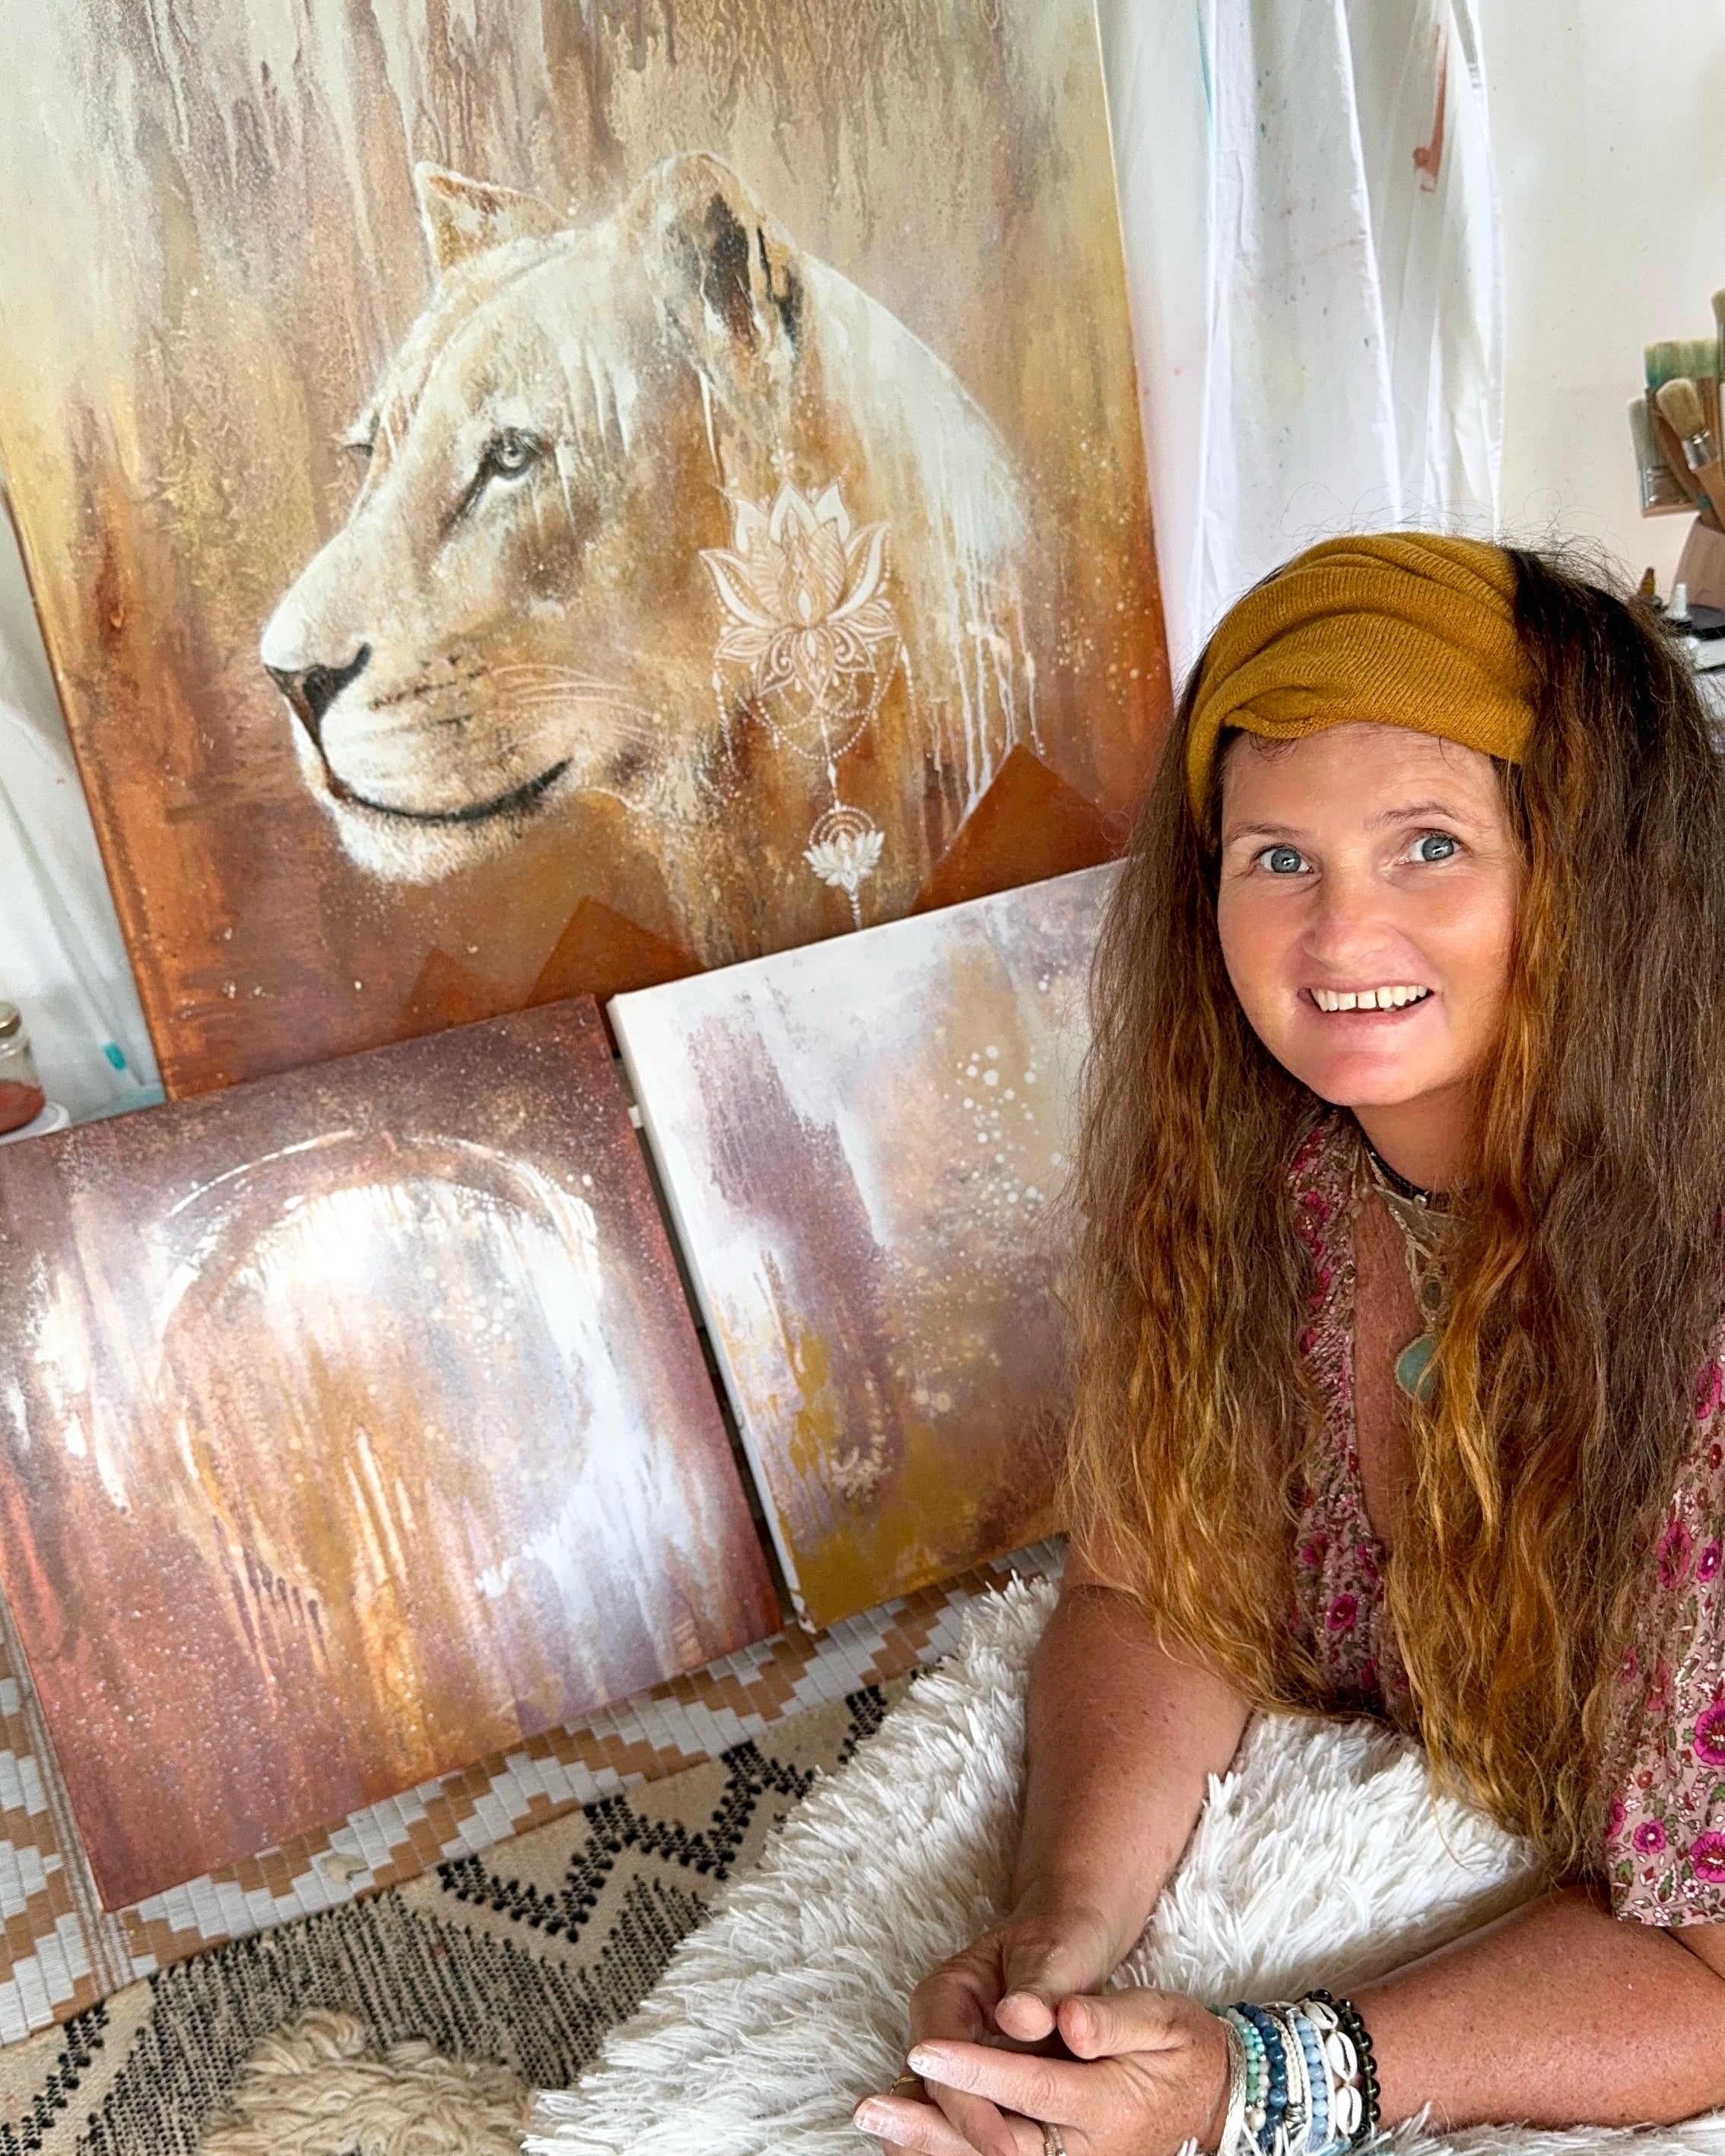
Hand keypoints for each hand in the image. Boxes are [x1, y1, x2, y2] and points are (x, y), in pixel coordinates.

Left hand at [854, 1988, 1231, 2155]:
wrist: (1218, 2096)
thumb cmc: (1184, 2047)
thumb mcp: (1162, 2017)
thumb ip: (1112, 2019)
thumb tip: (1068, 2021)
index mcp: (1107, 2104)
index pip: (1029, 2088)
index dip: (974, 2071)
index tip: (924, 2052)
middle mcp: (1085, 2150)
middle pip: (998, 2143)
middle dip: (932, 2126)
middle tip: (872, 2110)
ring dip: (935, 2147)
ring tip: (878, 2127)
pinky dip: (961, 2151)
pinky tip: (916, 2141)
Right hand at [858, 1905, 1120, 2155]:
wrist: (1067, 1937)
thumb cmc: (1060, 1943)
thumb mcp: (1053, 1956)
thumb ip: (1038, 1988)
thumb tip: (1019, 2018)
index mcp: (946, 1995)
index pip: (944, 2062)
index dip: (970, 2108)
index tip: (1003, 2144)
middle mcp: (943, 2033)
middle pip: (937, 2097)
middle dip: (960, 2138)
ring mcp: (959, 2062)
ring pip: (949, 2114)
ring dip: (965, 2146)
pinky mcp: (982, 2083)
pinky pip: (977, 2117)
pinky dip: (985, 2141)